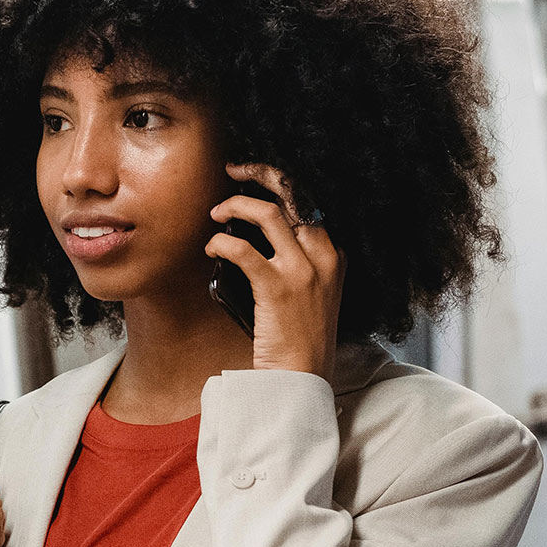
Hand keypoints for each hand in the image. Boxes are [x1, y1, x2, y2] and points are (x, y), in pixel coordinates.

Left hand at [206, 162, 344, 380]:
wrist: (302, 376)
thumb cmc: (298, 337)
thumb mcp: (311, 292)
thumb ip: (294, 261)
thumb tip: (252, 232)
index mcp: (333, 254)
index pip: (308, 201)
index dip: (279, 181)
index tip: (253, 175)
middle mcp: (323, 256)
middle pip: (292, 195)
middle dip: (259, 174)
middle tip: (232, 170)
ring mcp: (303, 271)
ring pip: (267, 214)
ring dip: (235, 205)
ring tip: (216, 213)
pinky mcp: (277, 288)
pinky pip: (243, 249)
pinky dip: (221, 242)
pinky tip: (212, 247)